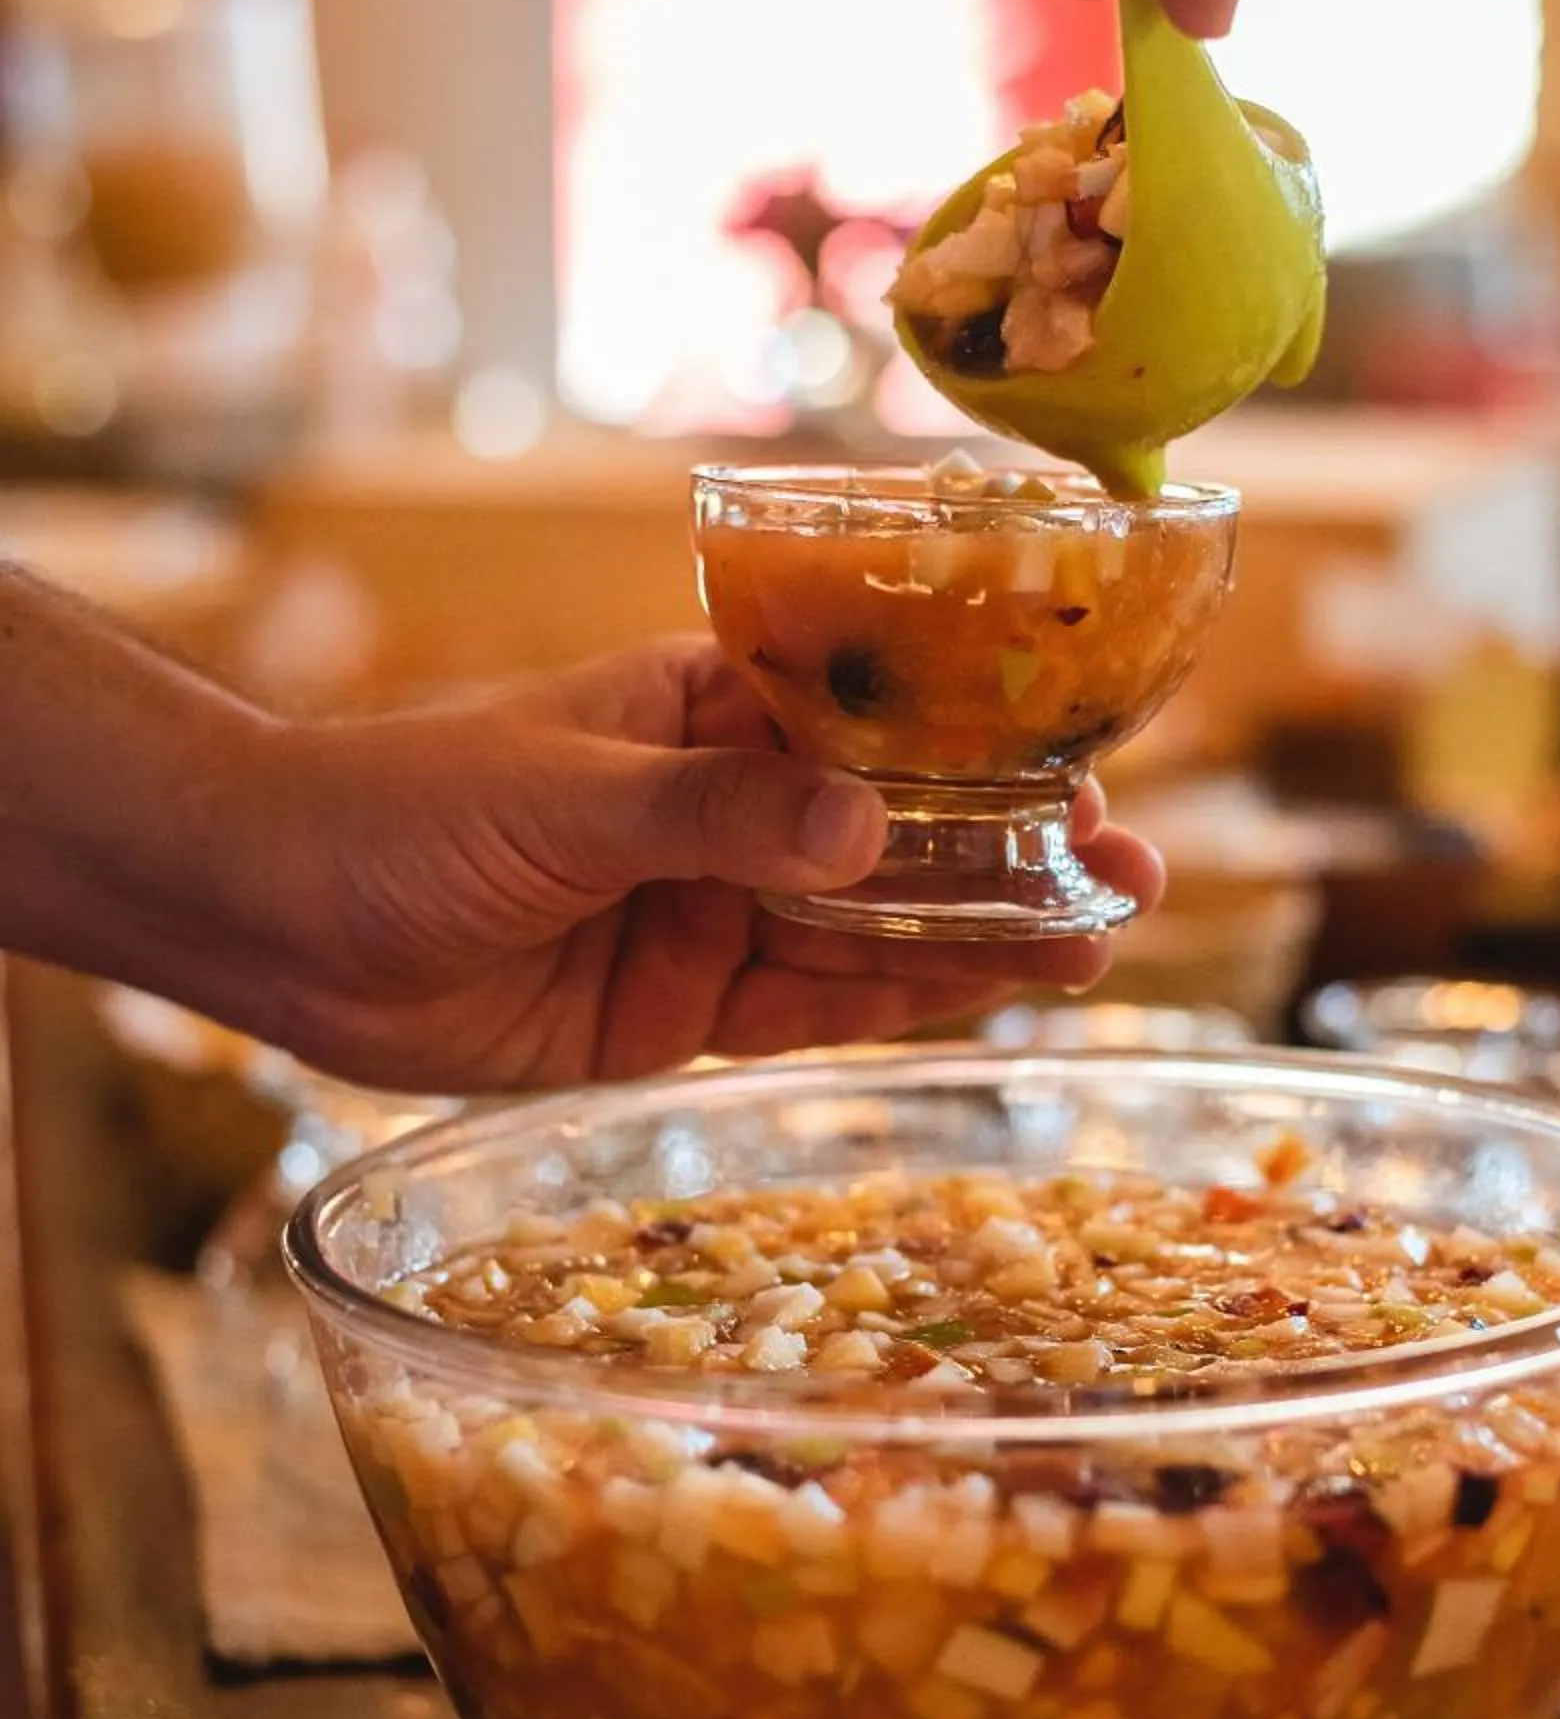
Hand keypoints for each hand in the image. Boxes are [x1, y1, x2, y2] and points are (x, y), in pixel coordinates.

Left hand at [261, 639, 1163, 1094]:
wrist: (272, 919)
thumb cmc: (400, 809)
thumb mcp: (563, 797)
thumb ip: (714, 820)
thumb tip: (862, 833)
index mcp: (704, 708)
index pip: (874, 722)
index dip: (983, 753)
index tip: (1080, 774)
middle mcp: (726, 808)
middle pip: (898, 834)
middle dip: (1012, 856)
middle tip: (1129, 878)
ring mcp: (710, 911)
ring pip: (872, 929)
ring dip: (980, 939)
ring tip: (1095, 944)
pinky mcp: (680, 1010)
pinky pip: (812, 1008)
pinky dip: (898, 1005)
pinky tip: (993, 997)